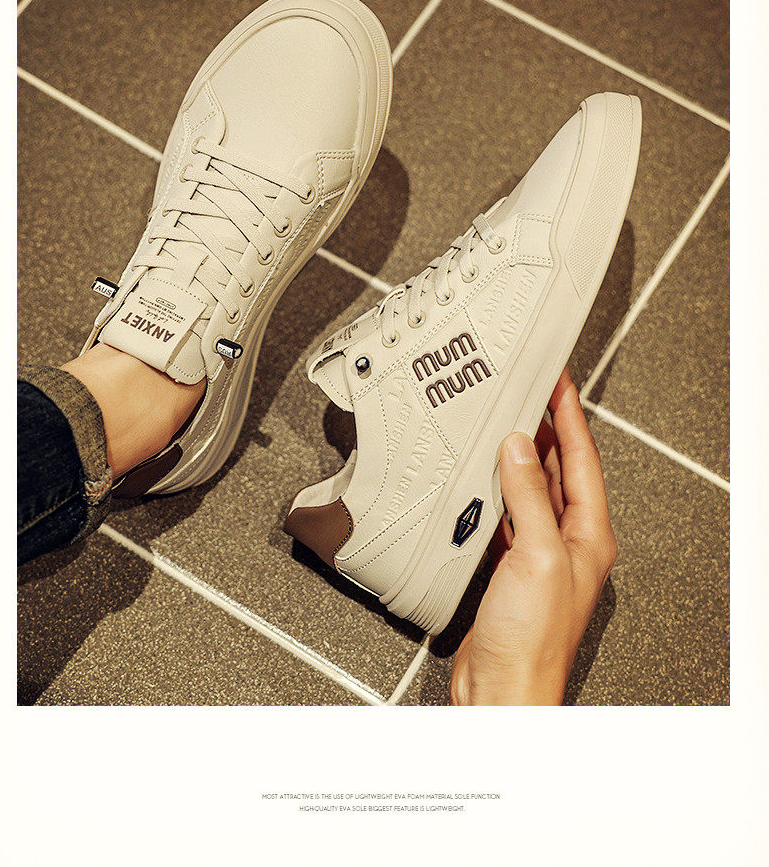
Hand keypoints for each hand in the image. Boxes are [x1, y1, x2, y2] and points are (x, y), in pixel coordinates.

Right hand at [450, 368, 616, 704]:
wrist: (503, 689)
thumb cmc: (531, 639)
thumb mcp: (537, 556)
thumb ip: (529, 498)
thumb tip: (521, 447)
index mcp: (588, 536)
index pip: (583, 460)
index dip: (570, 416)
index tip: (558, 381)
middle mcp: (568, 542)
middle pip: (559, 471)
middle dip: (545, 429)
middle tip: (526, 391)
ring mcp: (538, 555)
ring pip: (531, 490)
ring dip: (519, 458)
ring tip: (502, 422)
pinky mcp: (510, 568)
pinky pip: (505, 515)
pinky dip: (495, 491)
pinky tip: (480, 477)